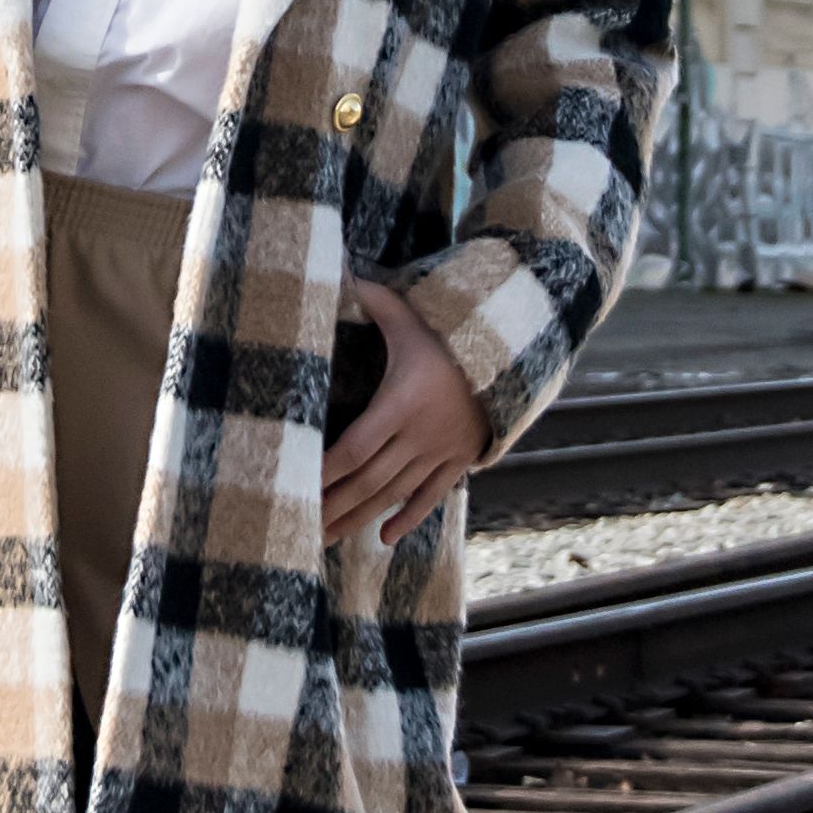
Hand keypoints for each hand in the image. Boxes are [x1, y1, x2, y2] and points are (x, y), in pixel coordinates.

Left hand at [319, 280, 482, 552]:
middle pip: (368, 480)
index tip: (297, 486)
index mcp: (401, 402)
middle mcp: (420, 435)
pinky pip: (432, 496)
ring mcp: (441, 451)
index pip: (355, 447)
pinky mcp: (459, 459)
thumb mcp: (410, 315)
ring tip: (327, 538)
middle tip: (300, 527)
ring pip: (394, 494)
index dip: (325, 471)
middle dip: (332, 505)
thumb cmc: (451, 332)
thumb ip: (372, 299)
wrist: (515, 352)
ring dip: (360, 517)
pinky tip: (385, 537)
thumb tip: (337, 275)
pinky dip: (409, 517)